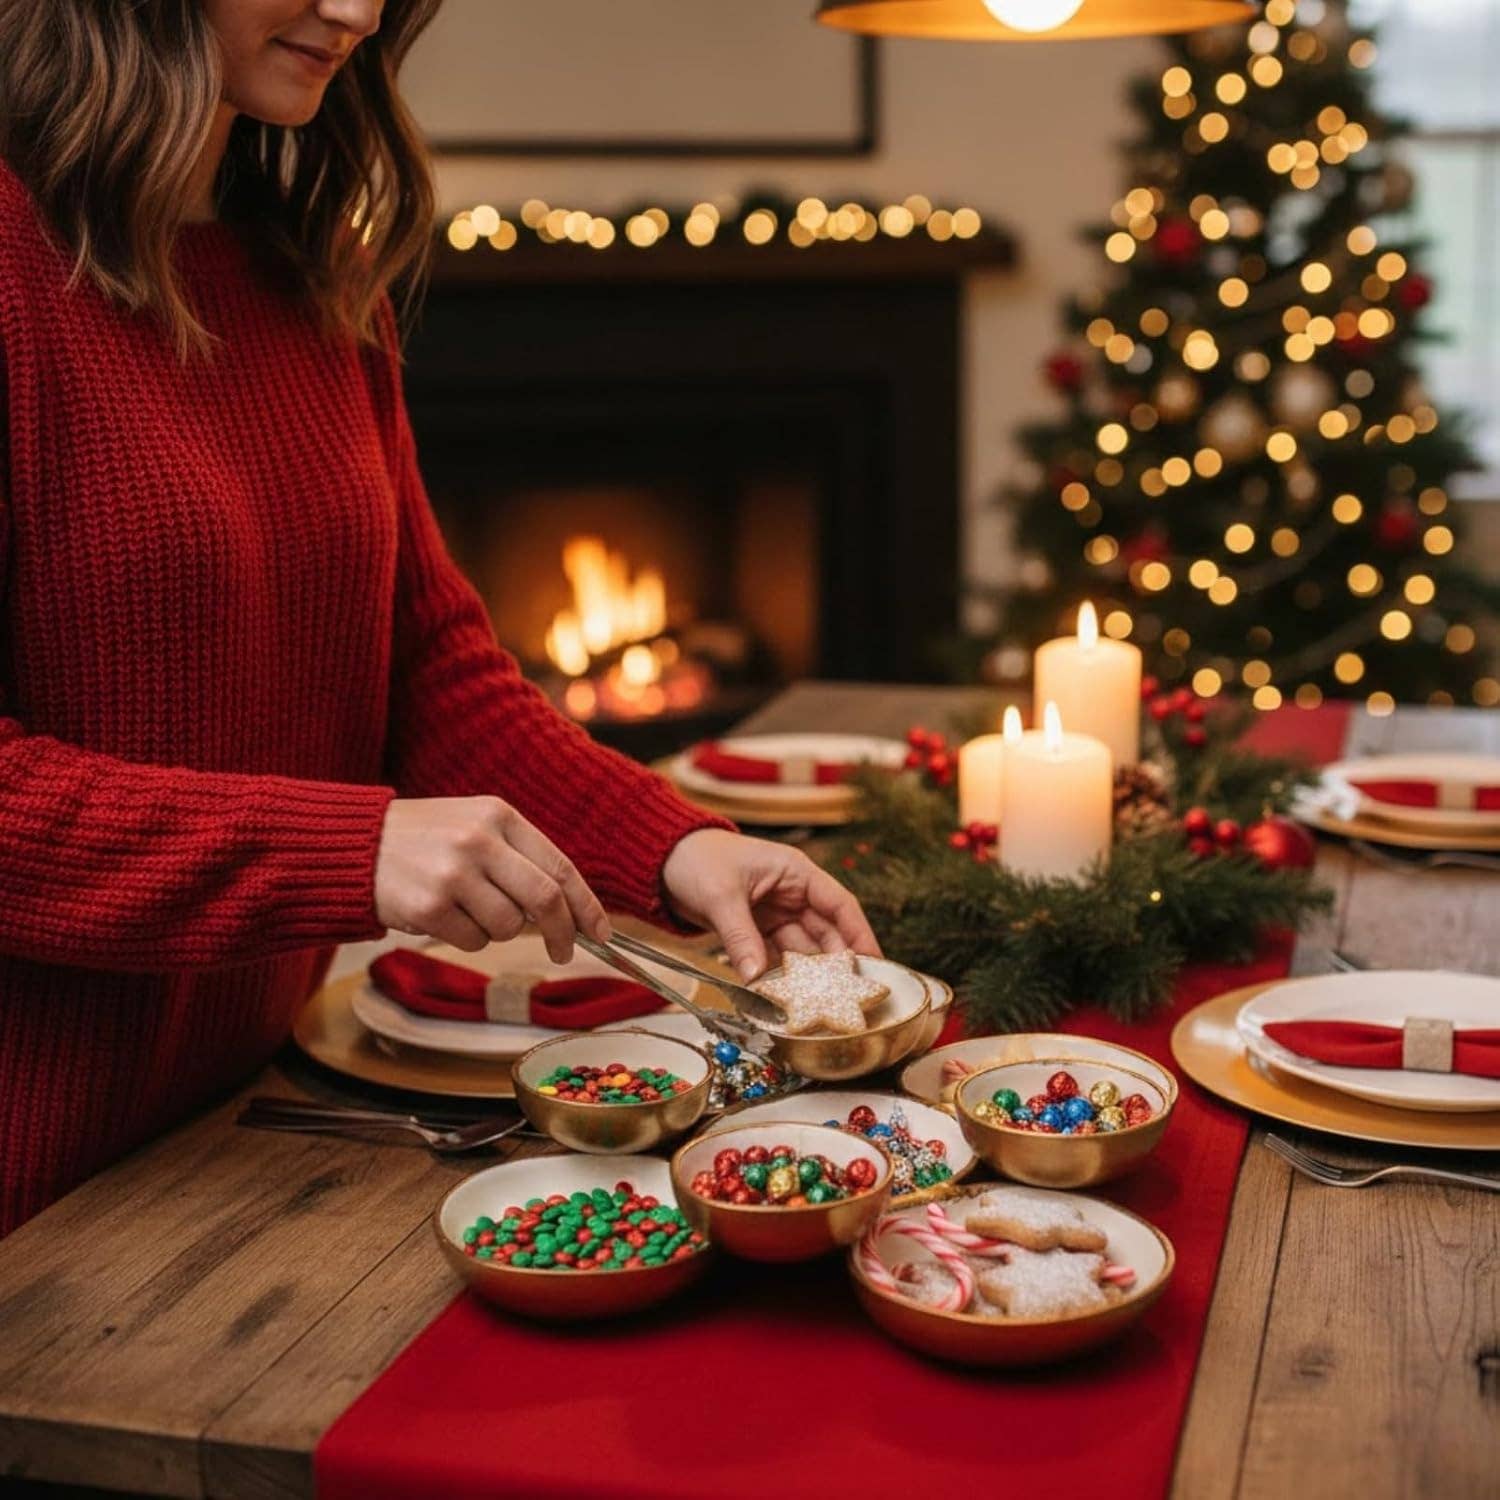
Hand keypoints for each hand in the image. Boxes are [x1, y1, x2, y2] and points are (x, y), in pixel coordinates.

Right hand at [373, 796, 609, 961]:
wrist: (355, 843)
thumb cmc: (424, 839)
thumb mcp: (474, 826)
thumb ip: (519, 858)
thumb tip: (567, 909)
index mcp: (499, 816)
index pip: (560, 867)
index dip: (586, 905)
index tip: (600, 931)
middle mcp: (479, 840)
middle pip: (545, 900)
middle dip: (562, 933)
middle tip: (563, 951)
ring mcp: (454, 873)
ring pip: (508, 927)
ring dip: (498, 931)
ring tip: (468, 909)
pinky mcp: (430, 906)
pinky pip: (473, 942)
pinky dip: (467, 939)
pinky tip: (443, 916)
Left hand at [660, 828, 880, 980]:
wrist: (663, 860)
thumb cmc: (697, 860)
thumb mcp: (721, 896)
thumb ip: (741, 936)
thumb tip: (756, 977)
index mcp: (795, 872)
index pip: (840, 905)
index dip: (860, 934)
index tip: (875, 964)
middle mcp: (792, 894)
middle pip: (825, 933)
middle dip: (835, 964)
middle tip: (847, 998)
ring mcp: (775, 914)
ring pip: (801, 950)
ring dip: (805, 976)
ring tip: (816, 1005)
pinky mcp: (757, 930)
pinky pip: (775, 957)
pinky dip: (779, 977)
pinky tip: (784, 999)